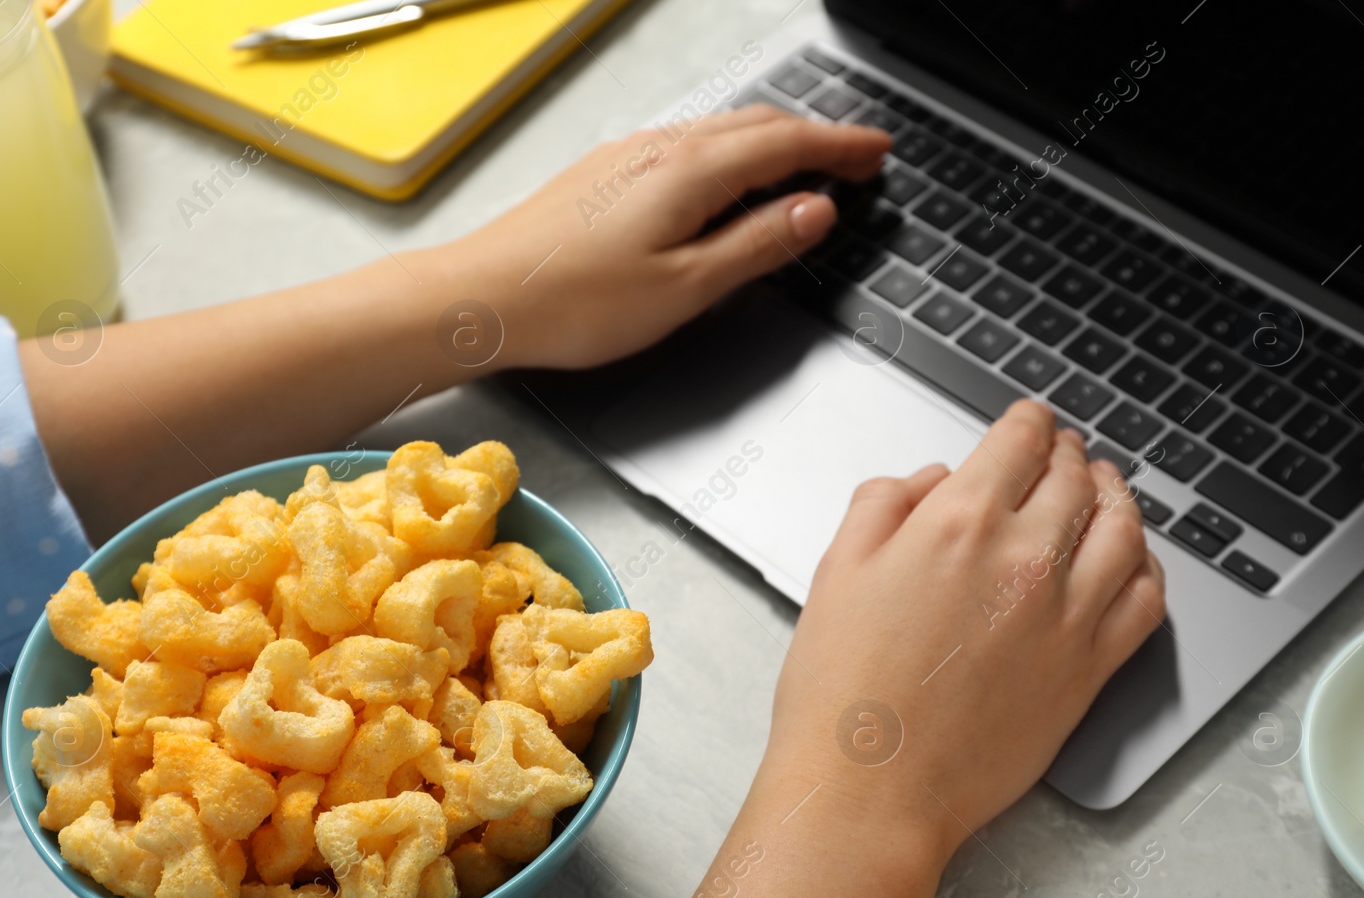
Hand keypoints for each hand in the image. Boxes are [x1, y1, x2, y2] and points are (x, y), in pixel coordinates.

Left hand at [433, 105, 889, 369]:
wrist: (484, 298)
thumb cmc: (576, 303)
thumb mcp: (687, 287)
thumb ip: (757, 245)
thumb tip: (816, 211)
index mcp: (692, 171)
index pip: (788, 144)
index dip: (841, 146)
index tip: (879, 151)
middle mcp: (661, 148)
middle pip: (758, 126)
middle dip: (816, 136)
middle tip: (858, 154)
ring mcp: (629, 156)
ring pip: (720, 132)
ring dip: (773, 140)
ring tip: (807, 161)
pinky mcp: (605, 173)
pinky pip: (687, 145)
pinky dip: (730, 153)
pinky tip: (726, 177)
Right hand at [770, 400, 1165, 837]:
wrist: (871, 787)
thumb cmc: (844, 692)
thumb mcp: (836, 570)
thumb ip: (883, 504)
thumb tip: (930, 480)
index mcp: (960, 523)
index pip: (1019, 442)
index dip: (1028, 421)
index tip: (1030, 421)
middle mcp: (1026, 559)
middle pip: (1075, 478)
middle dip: (1070, 454)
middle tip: (1065, 452)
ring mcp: (1069, 614)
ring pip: (1123, 529)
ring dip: (1118, 497)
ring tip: (1108, 489)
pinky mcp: (1091, 669)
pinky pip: (1146, 600)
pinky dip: (1147, 566)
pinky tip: (1133, 561)